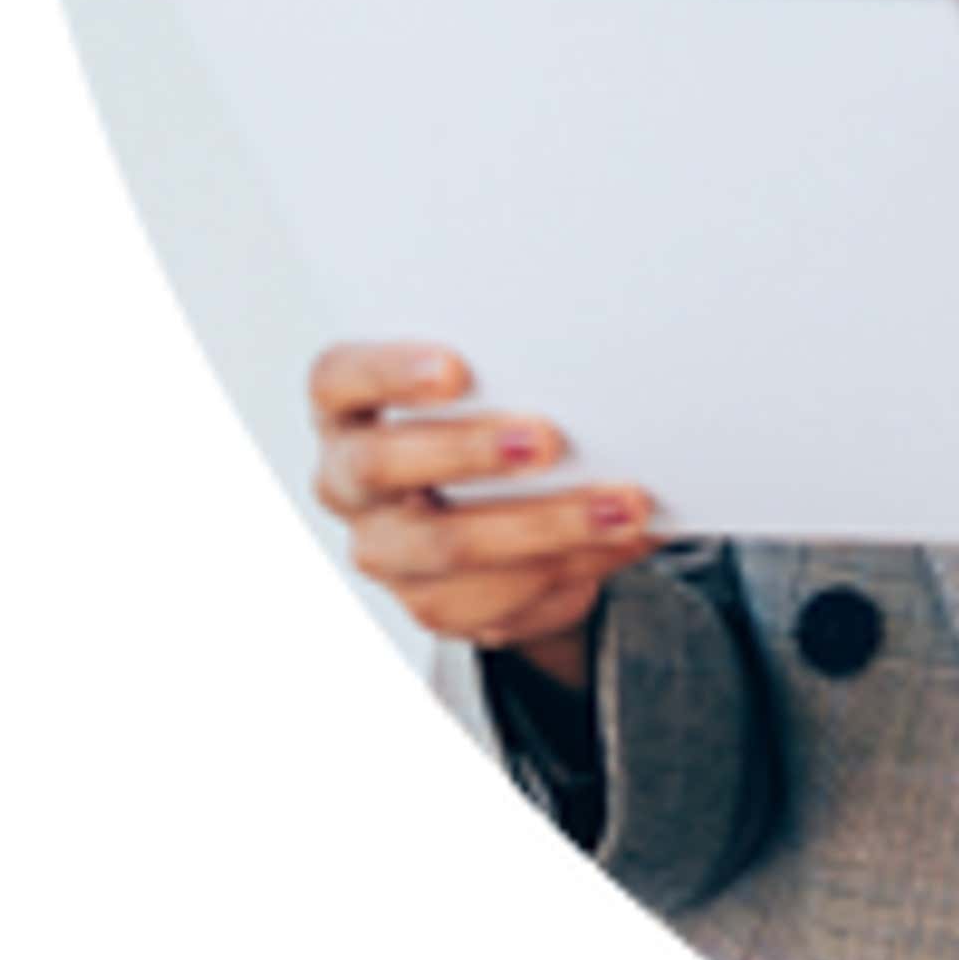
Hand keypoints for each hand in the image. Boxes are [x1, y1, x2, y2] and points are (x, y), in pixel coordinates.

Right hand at [308, 341, 654, 693]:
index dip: (388, 373)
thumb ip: (520, 371)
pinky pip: (490, 601)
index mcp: (352, 407)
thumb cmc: (492, 420)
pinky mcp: (430, 603)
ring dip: (543, 529)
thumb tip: (610, 355)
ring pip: (445, 548)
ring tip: (618, 509)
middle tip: (546, 442)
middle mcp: (351, 480)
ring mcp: (384, 548)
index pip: (339, 380)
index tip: (454, 370)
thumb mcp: (499, 385)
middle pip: (382, 467)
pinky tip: (611, 547)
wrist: (500, 509)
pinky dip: (564, 572)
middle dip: (468, 453)